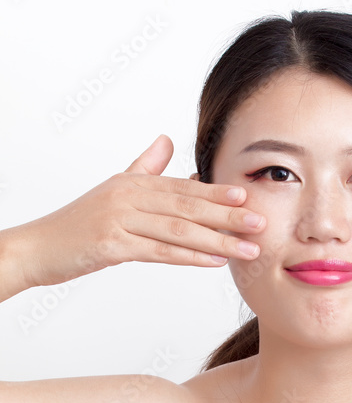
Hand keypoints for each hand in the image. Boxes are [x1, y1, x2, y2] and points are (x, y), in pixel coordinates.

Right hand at [17, 134, 263, 289]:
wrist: (38, 247)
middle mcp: (128, 196)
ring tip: (247, 249)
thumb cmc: (78, 224)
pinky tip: (214, 261)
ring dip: (217, 240)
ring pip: (178, 230)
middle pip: (186, 206)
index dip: (216, 192)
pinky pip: (159, 251)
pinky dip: (190, 256)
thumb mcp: (113, 190)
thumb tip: (167, 141)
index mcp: (132, 182)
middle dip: (226, 215)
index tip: (248, 196)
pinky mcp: (111, 245)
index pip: (182, 188)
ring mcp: (119, 219)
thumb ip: (143, 167)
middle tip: (261, 222)